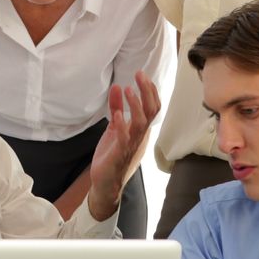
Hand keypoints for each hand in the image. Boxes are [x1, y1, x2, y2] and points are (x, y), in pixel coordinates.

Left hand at [86, 70, 159, 220]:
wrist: (106, 183)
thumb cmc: (112, 154)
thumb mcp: (114, 126)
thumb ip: (116, 107)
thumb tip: (117, 86)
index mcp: (140, 130)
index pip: (153, 108)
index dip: (151, 91)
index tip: (143, 75)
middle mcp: (139, 136)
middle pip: (150, 112)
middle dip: (146, 92)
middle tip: (139, 75)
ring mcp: (130, 145)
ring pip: (140, 124)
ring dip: (135, 106)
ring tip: (128, 90)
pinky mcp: (118, 154)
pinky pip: (123, 139)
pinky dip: (121, 126)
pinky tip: (117, 115)